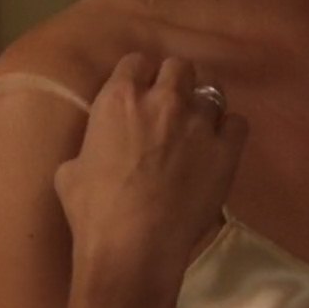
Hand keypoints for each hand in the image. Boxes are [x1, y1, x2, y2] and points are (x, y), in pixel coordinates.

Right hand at [52, 54, 247, 281]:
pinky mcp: (227, 150)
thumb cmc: (93, 210)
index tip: (139, 94)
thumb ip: (90, 146)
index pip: (136, 61)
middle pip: (179, 66)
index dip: (139, 77)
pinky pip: (238, 122)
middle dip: (175, 82)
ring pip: (213, 90)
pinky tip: (219, 148)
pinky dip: (229, 131)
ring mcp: (199, 122)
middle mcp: (163, 99)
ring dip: (203, 104)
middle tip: (170, 108)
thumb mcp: (70, 170)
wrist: (134, 246)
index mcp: (119, 98)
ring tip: (197, 127)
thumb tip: (96, 152)